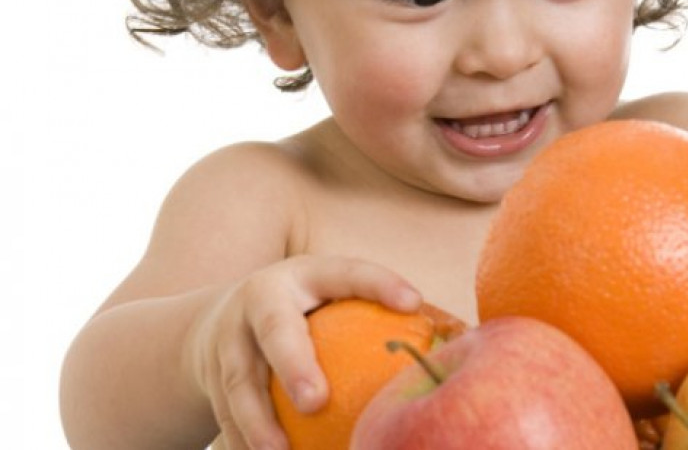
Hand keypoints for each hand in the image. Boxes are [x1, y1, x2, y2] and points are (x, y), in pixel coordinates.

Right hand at [185, 256, 421, 449]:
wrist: (217, 322)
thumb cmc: (306, 311)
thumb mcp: (333, 295)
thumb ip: (380, 311)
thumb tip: (460, 338)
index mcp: (303, 275)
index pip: (346, 273)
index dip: (378, 284)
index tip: (414, 303)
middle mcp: (260, 301)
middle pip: (274, 330)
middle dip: (294, 364)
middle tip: (317, 401)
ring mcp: (227, 341)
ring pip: (240, 384)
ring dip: (259, 423)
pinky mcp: (210, 380)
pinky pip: (225, 418)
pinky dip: (243, 443)